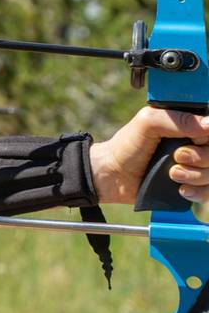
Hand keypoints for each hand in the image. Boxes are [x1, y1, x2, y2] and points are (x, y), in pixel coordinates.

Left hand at [92, 105, 208, 205]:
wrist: (112, 175)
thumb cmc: (127, 145)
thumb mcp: (147, 123)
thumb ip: (176, 120)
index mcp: (187, 125)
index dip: (207, 139)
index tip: (193, 141)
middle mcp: (195, 145)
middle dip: (201, 158)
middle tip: (177, 157)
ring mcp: (194, 167)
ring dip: (196, 176)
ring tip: (172, 174)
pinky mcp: (191, 186)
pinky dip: (199, 193)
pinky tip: (181, 190)